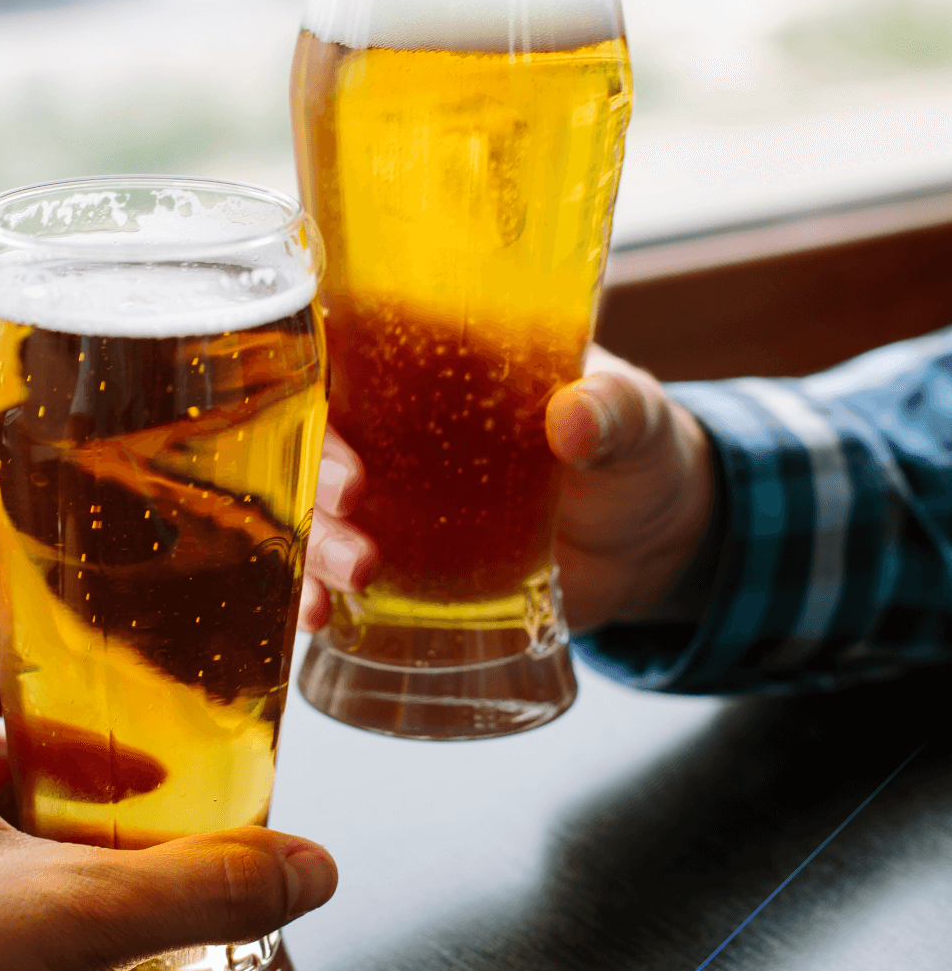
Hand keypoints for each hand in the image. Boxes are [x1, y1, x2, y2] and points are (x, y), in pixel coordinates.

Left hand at [0, 617, 336, 970]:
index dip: (82, 659)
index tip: (140, 697)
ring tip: (101, 860)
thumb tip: (302, 869)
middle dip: (75, 757)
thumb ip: (198, 886)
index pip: (1, 634)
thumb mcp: (69, 914)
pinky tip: (38, 920)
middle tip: (140, 789)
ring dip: (35, 820)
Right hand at [297, 346, 715, 633]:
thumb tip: (573, 418)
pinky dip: (320, 597)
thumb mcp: (634, 419)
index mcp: (440, 371)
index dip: (317, 375)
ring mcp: (397, 506)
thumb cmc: (635, 452)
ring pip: (322, 514)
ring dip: (319, 542)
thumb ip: (611, 411)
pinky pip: (344, 578)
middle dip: (318, 471)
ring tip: (354, 574)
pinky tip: (318, 618)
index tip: (327, 405)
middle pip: (321, 440)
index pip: (349, 352)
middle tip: (349, 499)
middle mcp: (400, 434)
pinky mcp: (407, 569)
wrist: (652, 545)